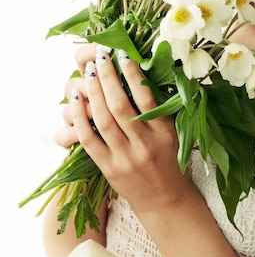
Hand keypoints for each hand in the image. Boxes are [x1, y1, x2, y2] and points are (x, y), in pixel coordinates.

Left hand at [57, 43, 192, 217]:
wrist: (167, 202)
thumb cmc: (173, 161)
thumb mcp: (176, 133)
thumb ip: (162, 107)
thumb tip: (145, 71)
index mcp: (164, 133)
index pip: (146, 98)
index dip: (133, 74)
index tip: (124, 54)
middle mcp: (144, 145)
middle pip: (120, 105)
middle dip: (108, 77)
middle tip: (101, 56)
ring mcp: (124, 159)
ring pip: (103, 119)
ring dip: (93, 92)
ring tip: (90, 71)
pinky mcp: (108, 169)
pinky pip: (89, 140)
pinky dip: (80, 118)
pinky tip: (76, 100)